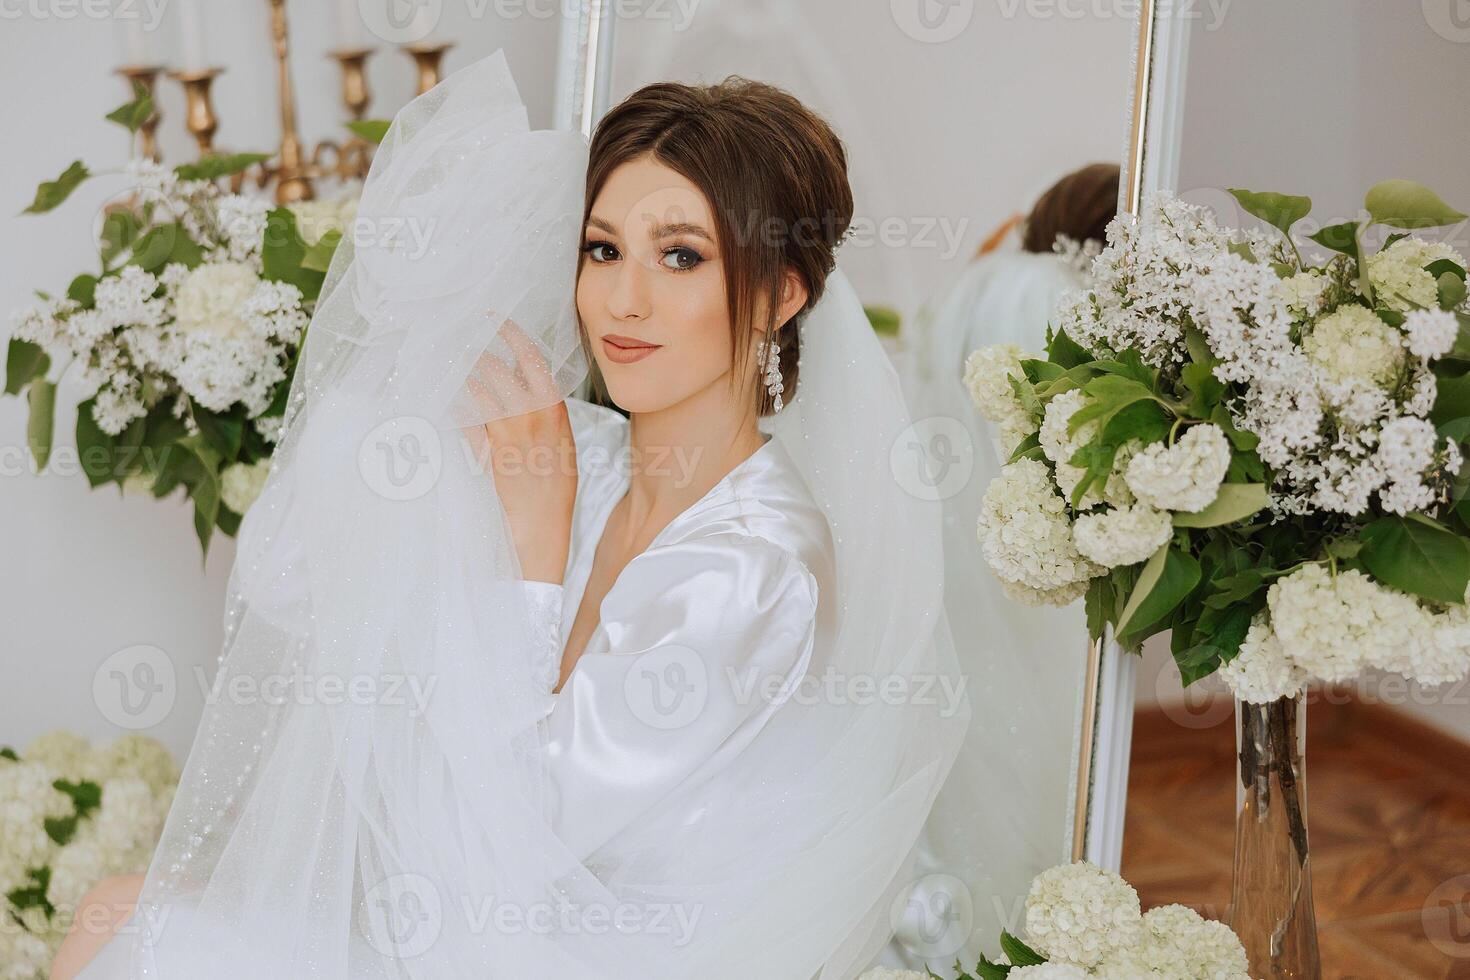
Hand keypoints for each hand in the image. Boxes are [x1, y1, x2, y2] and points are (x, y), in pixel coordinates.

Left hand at [470, 320, 576, 583]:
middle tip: (458, 340)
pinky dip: (454, 405)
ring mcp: (504, 429)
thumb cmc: (555, 484)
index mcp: (553, 405)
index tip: (492, 319)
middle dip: (473, 350)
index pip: (529, 355)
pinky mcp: (484, 448)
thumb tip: (523, 382)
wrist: (542, 522)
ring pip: (473, 387)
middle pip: (493, 366)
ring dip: (460, 375)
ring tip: (448, 367)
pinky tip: (446, 399)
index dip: (509, 332)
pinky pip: (462, 416)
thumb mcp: (561, 439)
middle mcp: (529, 412)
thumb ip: (544, 408)